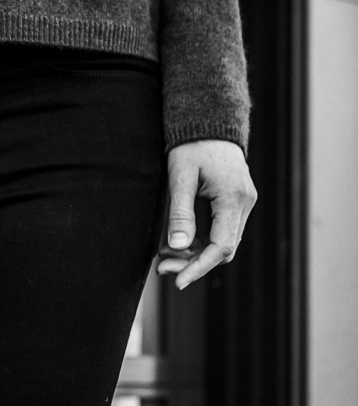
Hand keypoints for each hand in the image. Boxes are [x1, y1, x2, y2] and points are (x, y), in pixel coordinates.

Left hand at [156, 139, 257, 288]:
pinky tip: (175, 243)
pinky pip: (219, 231)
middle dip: (193, 263)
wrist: (208, 123)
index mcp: (233, 198)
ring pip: (222, 242)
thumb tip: (176, 247)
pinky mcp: (234, 202)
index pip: (221, 246)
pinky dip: (199, 241)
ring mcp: (242, 203)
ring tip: (163, 257)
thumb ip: (180, 213)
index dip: (199, 267)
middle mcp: (244, 203)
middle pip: (223, 249)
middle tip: (161, 267)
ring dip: (194, 254)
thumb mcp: (180, 177)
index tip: (178, 281)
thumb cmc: (191, 147)